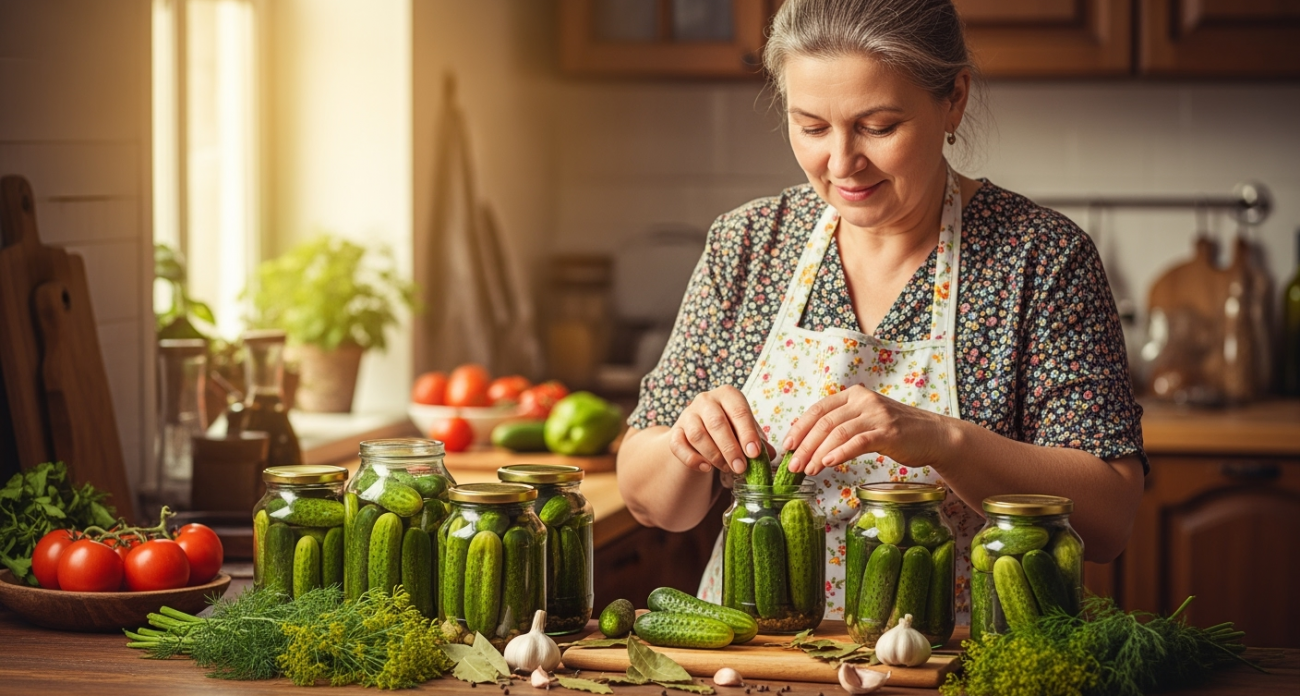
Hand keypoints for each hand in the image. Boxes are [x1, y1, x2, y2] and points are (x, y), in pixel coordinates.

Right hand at [668, 386, 768, 474]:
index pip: (739, 412)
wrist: (700, 429)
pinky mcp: (675, 431)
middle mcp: (706, 400)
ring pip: (698, 435)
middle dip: (730, 448)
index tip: (754, 454)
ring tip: (727, 470)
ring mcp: (687, 415)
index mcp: (727, 394)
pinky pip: (678, 445)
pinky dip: (692, 459)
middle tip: (741, 468)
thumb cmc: (729, 428)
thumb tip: (771, 456)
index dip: (747, 433)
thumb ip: (757, 441)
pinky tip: (705, 468)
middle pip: (717, 423)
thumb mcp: (745, 429)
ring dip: (714, 455)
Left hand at [781, 385, 949, 475]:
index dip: (799, 427)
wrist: (934, 436)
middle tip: (792, 465)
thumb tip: (810, 445)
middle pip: (824, 422)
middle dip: (804, 445)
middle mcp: (863, 400)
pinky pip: (858, 441)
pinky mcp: (888, 431)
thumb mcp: (866, 421)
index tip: (787, 446)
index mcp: (853, 395)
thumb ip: (843, 426)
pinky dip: (840, 452)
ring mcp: (876, 414)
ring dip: (818, 452)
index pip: (818, 409)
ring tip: (807, 470)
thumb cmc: (897, 432)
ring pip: (838, 432)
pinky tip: (828, 463)